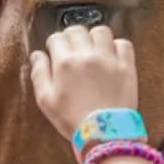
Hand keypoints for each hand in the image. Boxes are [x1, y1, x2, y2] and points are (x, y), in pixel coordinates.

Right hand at [29, 25, 138, 139]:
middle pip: (77, 30)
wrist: (104, 134)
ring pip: (101, 31)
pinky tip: (112, 56)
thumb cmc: (72, 119)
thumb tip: (37, 55)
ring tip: (93, 50)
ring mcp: (109, 58)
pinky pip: (123, 43)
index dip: (54, 43)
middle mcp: (86, 55)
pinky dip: (117, 46)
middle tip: (73, 49)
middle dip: (72, 37)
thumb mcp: (46, 101)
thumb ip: (39, 73)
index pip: (56, 37)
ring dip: (95, 37)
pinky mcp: (126, 66)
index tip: (56, 51)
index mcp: (64, 62)